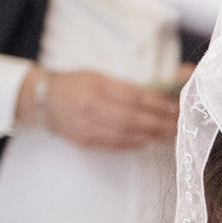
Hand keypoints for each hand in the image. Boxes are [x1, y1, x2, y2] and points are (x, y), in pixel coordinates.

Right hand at [30, 69, 179, 149]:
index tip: (175, 107)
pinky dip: (134, 143)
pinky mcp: (85, 142)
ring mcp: (87, 127)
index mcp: (97, 85)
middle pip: (133, 118)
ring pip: (126, 135)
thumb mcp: (99, 77)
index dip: (157, 104)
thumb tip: (159, 97)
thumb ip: (126, 87)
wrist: (43, 101)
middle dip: (159, 123)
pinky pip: (115, 145)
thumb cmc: (75, 85)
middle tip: (178, 125)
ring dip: (151, 136)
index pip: (134, 96)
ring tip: (169, 135)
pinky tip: (148, 141)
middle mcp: (91, 106)